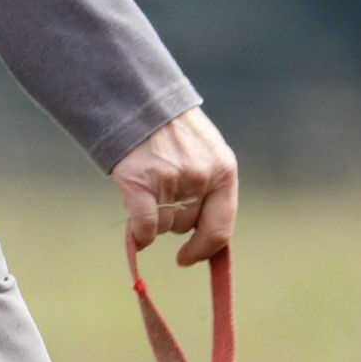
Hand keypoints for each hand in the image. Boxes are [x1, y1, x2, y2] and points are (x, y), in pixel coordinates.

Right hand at [111, 108, 238, 266]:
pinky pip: (144, 226)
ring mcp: (170, 180)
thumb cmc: (174, 133)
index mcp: (224, 171)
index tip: (188, 258)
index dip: (204, 250)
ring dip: (155, 217)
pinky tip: (136, 231)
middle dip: (174, 219)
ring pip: (164, 226)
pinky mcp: (140, 182)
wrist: (139, 103)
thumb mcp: (208, 154)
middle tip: (163, 194)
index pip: (220, 228)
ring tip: (150, 187)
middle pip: (186, 227)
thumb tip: (206, 242)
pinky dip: (139, 234)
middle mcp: (201, 177)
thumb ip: (211, 191)